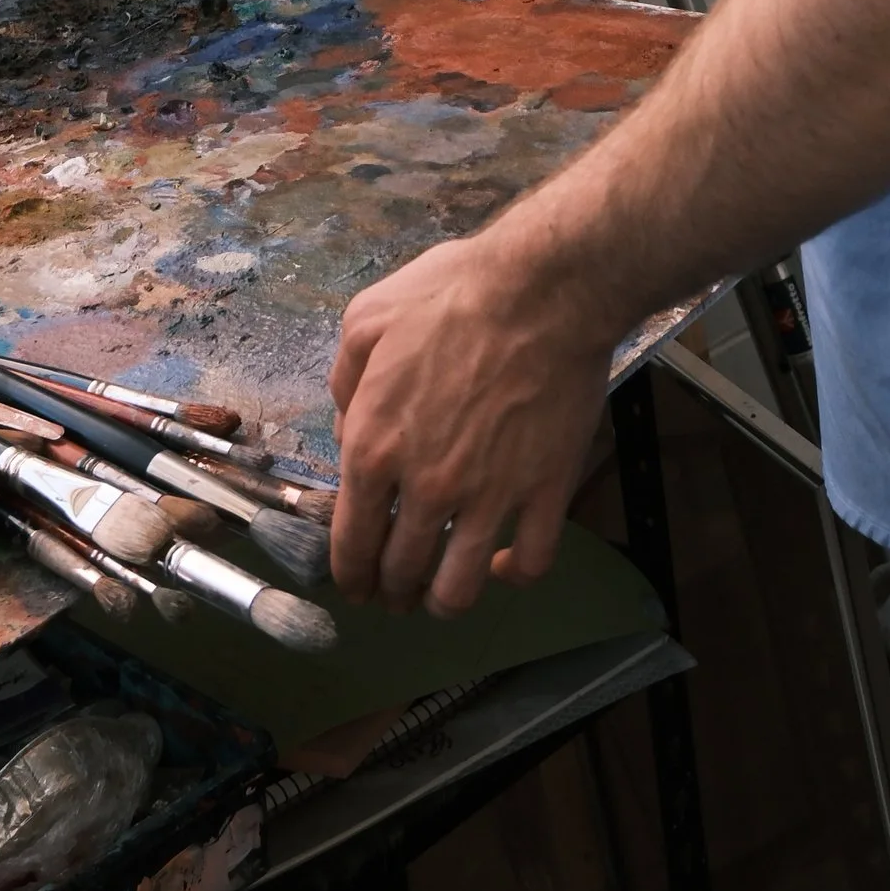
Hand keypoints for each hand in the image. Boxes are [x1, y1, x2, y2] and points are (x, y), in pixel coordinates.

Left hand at [329, 226, 616, 615]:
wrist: (544, 288)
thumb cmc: (453, 294)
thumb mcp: (366, 320)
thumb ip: (344, 385)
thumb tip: (345, 432)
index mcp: (375, 449)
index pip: (351, 544)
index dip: (350, 576)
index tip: (356, 583)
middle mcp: (427, 488)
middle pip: (401, 573)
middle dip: (391, 593)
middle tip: (395, 592)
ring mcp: (490, 497)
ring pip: (459, 589)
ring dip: (443, 602)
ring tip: (441, 595)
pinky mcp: (545, 492)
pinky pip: (529, 562)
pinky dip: (511, 576)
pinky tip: (501, 564)